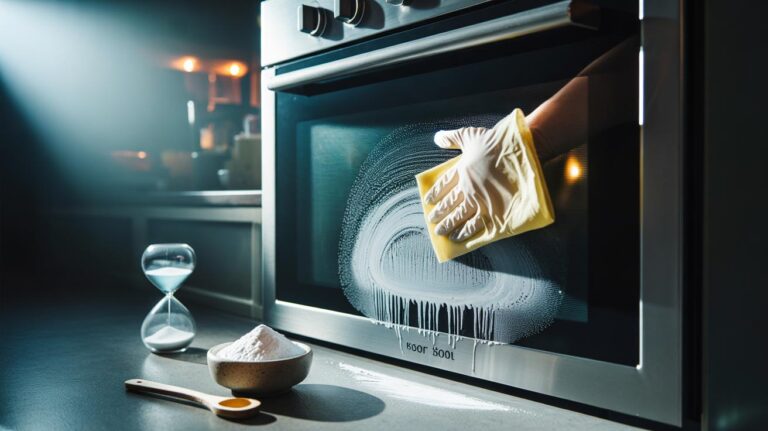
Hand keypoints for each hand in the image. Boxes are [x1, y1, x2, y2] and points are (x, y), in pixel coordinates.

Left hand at [423, 109, 552, 244]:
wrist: (522, 152)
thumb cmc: (497, 142)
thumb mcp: (470, 134)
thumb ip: (452, 137)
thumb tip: (437, 138)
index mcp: (461, 171)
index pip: (443, 186)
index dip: (435, 194)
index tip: (428, 202)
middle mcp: (468, 188)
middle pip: (449, 204)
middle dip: (440, 214)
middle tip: (432, 222)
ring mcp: (481, 201)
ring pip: (460, 217)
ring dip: (450, 226)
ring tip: (442, 233)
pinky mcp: (494, 210)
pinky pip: (478, 226)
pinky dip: (468, 234)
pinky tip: (461, 239)